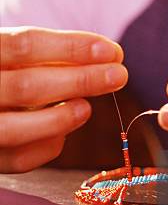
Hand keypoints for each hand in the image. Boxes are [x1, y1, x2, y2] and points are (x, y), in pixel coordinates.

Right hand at [0, 27, 127, 171]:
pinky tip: (62, 133)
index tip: (112, 50)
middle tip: (118, 75)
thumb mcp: (5, 54)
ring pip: (17, 129)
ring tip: (88, 107)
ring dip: (62, 118)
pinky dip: (46, 147)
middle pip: (27, 86)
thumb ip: (39, 56)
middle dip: (80, 80)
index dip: (72, 47)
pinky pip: (15, 160)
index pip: (24, 44)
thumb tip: (101, 58)